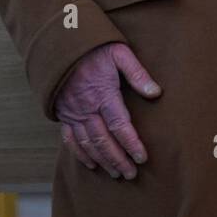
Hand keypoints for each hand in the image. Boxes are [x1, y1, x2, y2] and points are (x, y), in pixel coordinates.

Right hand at [54, 42, 161, 178]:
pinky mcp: (63, 114)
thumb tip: (156, 93)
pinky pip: (70, 139)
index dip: (132, 144)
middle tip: (131, 174)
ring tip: (116, 173)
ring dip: (102, 160)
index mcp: (103, 94)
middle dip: (119, 159)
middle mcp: (86, 107)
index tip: (142, 158)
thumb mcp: (119, 52)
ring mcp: (73, 113)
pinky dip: (80, 154)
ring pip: (88, 143)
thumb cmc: (93, 47)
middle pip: (104, 141)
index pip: (120, 126)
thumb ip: (137, 73)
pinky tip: (91, 163)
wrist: (61, 42)